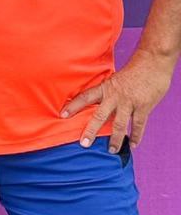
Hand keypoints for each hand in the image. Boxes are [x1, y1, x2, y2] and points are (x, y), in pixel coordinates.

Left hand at [61, 49, 176, 151]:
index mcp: (105, 88)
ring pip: (119, 125)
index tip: (62, 115)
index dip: (73, 106)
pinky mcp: (143, 107)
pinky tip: (133, 145)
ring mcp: (129, 103)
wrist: (152, 64)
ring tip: (110, 150)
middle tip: (84, 143)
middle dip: (91, 130)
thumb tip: (98, 102)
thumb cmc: (132, 71)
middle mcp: (115, 97)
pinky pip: (138, 125)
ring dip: (114, 139)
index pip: (85, 97)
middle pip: (99, 116)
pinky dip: (136, 136)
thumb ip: (107, 92)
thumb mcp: (114, 79)